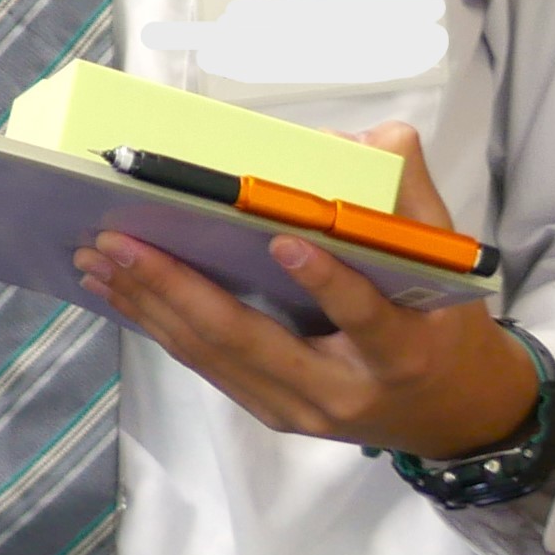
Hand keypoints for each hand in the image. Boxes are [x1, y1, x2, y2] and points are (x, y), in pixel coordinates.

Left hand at [74, 125, 542, 459]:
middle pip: (250, 340)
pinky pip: (206, 366)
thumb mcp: (453, 268)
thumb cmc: (448, 328)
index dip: (326, 282)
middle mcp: (343, 391)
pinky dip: (159, 324)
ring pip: (212, 355)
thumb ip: (415, 200)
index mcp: (403, 351)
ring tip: (98, 257)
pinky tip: (120, 290)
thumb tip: (373, 138)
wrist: (455, 416)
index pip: (366, 317)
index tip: (284, 237)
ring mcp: (298, 409)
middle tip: (119, 239)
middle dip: (176, 287)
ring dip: (148, 303)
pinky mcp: (270, 412)